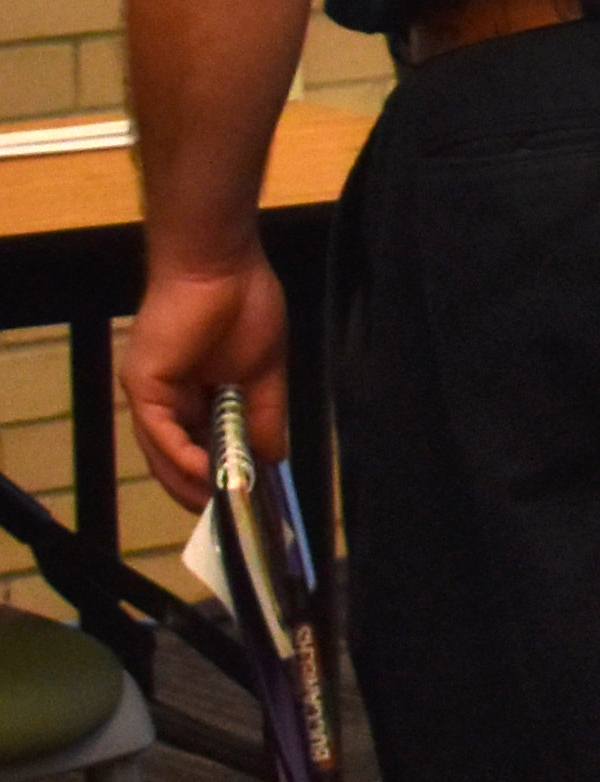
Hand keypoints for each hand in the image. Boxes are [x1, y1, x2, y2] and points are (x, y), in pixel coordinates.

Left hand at [127, 248, 288, 512]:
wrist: (222, 264)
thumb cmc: (246, 305)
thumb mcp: (264, 373)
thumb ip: (265, 417)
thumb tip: (273, 459)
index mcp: (195, 394)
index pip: (201, 447)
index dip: (220, 478)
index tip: (245, 502)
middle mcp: (167, 399)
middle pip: (177, 458)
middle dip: (203, 491)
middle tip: (232, 517)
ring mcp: (152, 393)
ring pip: (163, 452)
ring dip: (190, 482)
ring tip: (219, 506)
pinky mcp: (143, 384)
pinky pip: (158, 431)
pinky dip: (180, 456)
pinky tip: (206, 474)